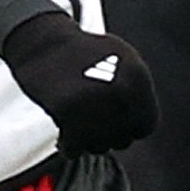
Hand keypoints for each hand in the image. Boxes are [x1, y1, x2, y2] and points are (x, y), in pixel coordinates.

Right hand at [0, 11, 159, 150]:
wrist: (42, 42)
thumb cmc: (81, 51)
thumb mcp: (122, 59)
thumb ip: (136, 89)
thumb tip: (142, 119)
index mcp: (137, 77)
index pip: (147, 124)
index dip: (132, 127)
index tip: (121, 126)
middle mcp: (120, 91)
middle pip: (123, 139)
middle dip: (109, 134)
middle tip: (95, 124)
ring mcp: (94, 103)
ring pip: (100, 146)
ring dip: (89, 141)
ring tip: (80, 124)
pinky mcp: (67, 113)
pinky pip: (75, 148)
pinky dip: (70, 146)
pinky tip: (66, 135)